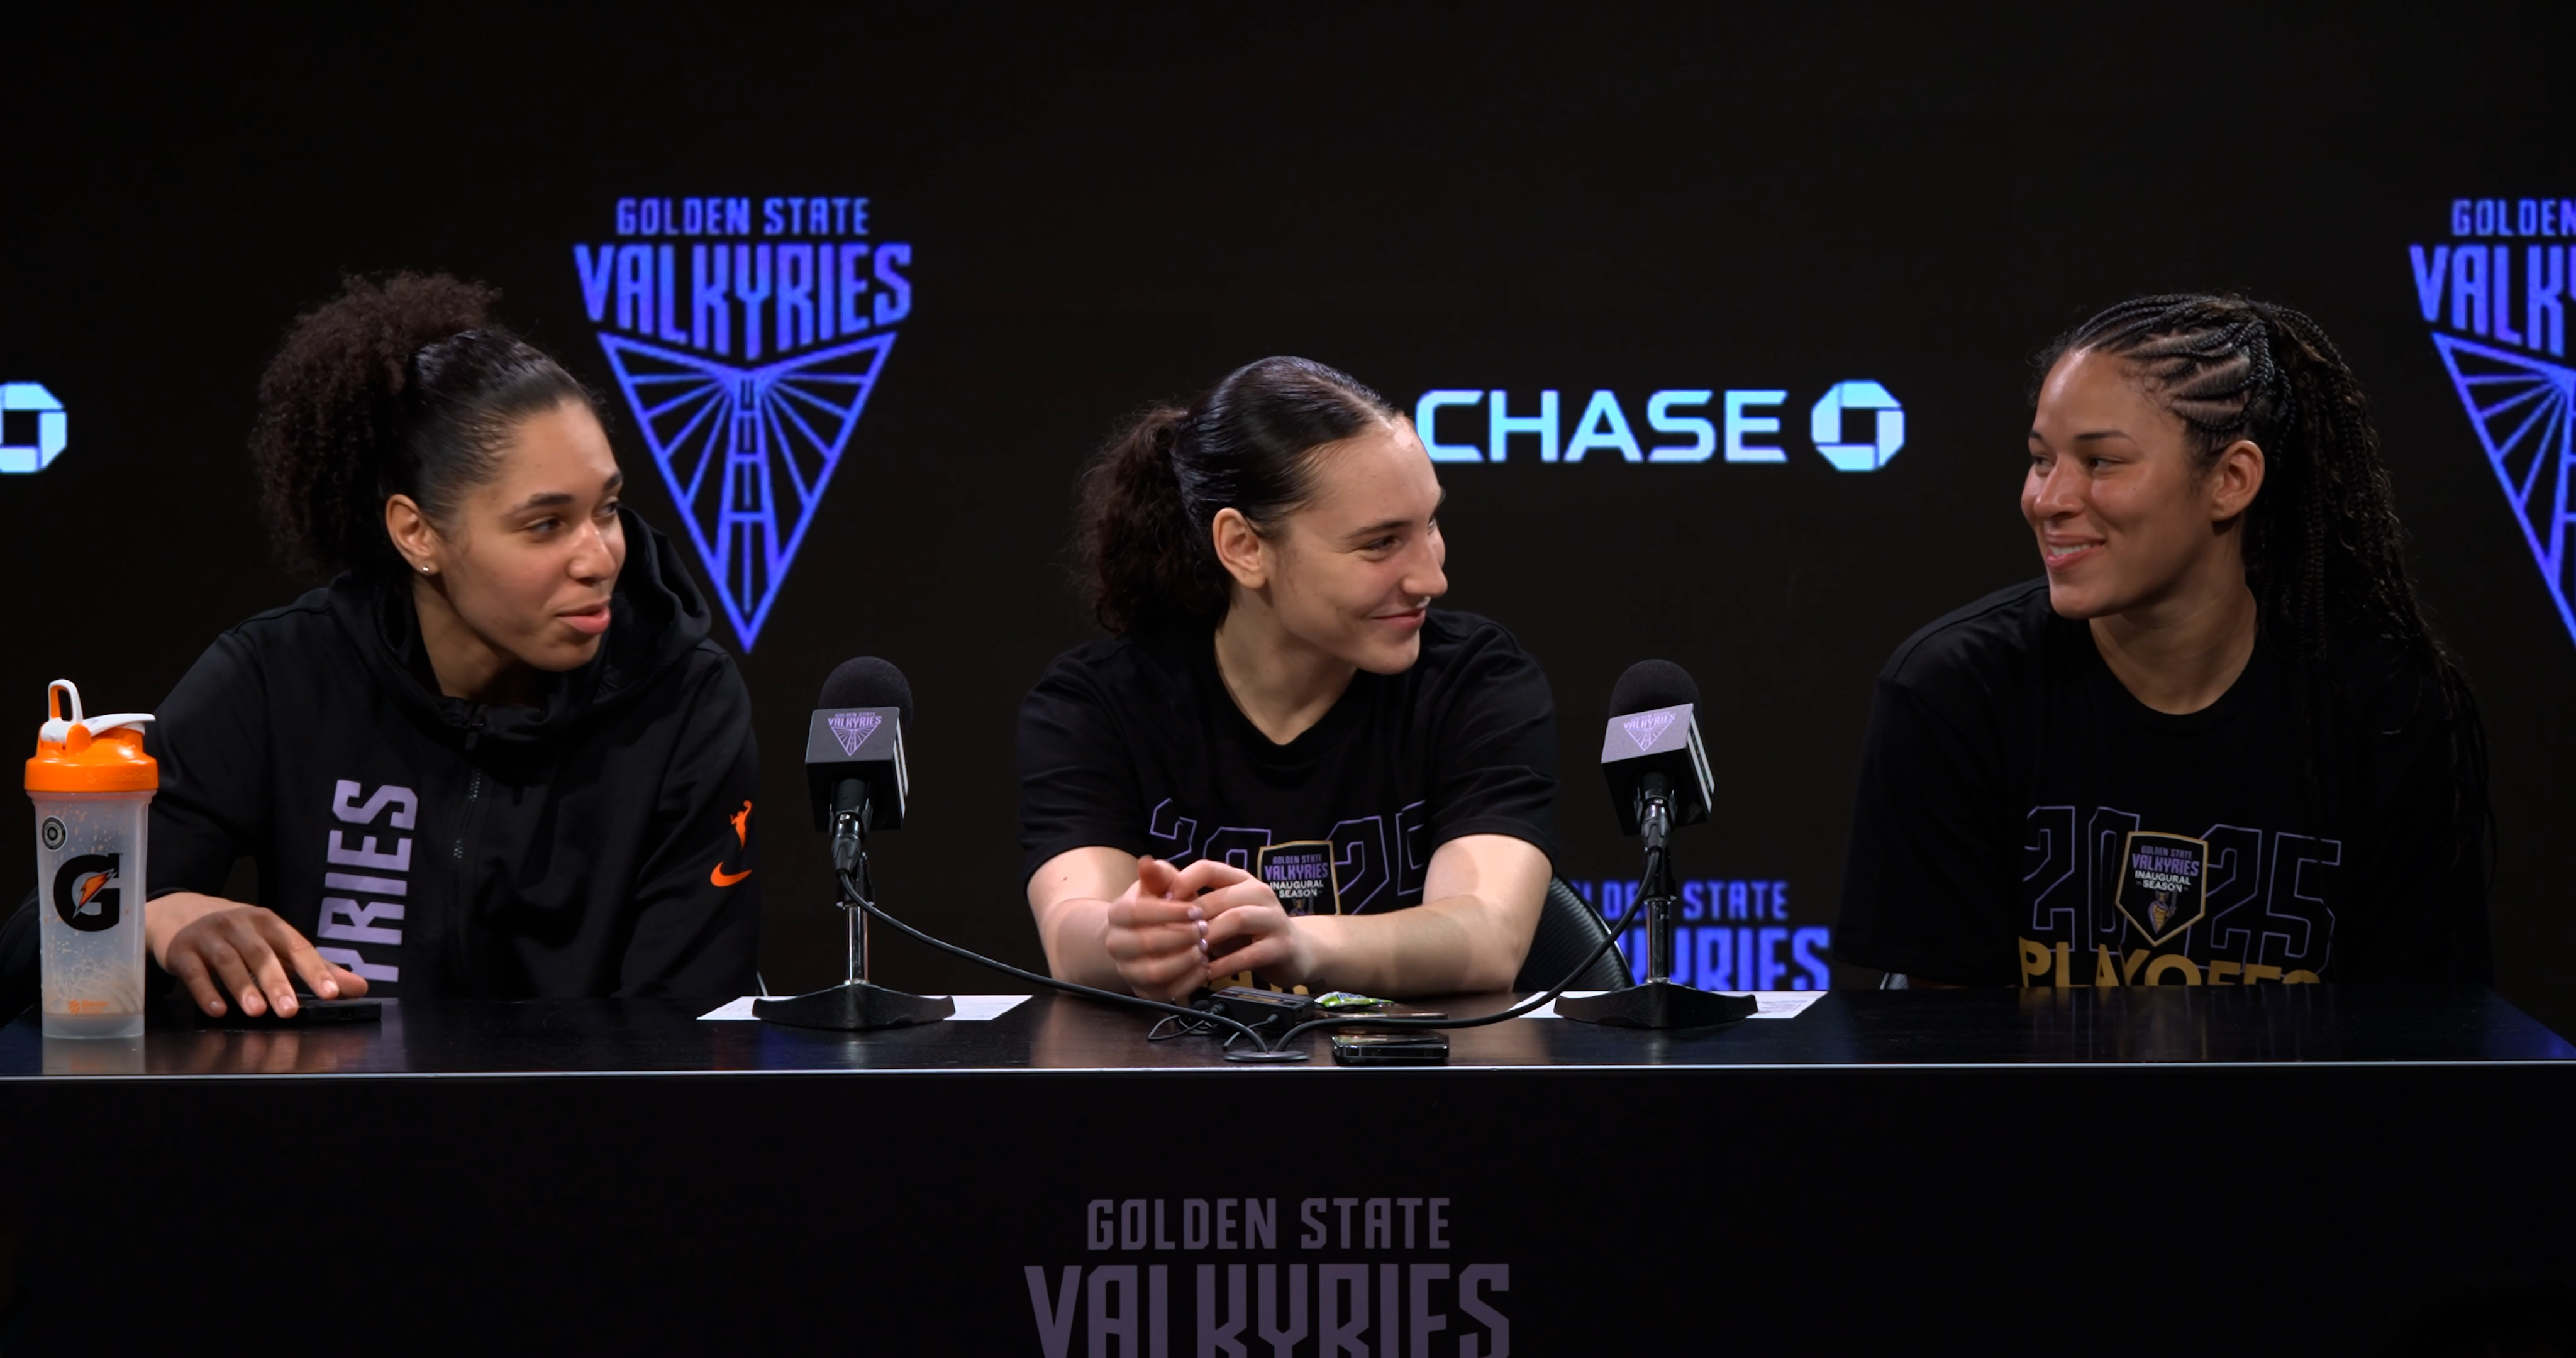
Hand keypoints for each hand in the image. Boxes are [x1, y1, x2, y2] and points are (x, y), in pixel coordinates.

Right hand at [146, 892, 367, 1017]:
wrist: (178, 912)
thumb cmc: (238, 933)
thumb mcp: (275, 943)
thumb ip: (315, 967)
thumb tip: (358, 988)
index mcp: (270, 923)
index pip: (297, 946)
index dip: (315, 970)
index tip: (331, 993)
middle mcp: (241, 925)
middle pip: (262, 955)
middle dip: (277, 983)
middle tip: (290, 1011)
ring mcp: (209, 936)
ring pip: (228, 961)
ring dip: (243, 987)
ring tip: (256, 1011)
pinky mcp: (181, 950)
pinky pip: (194, 971)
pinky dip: (205, 991)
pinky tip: (217, 1010)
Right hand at [1101, 858, 1212, 1001]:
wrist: (1146, 937)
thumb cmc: (1159, 906)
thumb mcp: (1159, 886)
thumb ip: (1157, 875)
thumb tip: (1147, 861)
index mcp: (1116, 914)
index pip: (1137, 912)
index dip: (1170, 912)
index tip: (1196, 910)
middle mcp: (1116, 945)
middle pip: (1146, 944)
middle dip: (1181, 936)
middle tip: (1205, 929)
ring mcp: (1128, 971)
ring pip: (1155, 972)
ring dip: (1185, 960)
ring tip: (1204, 948)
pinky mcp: (1144, 992)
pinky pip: (1166, 992)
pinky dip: (1189, 981)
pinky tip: (1203, 966)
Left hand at [1171, 860, 1316, 987]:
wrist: (1297, 952)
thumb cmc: (1247, 932)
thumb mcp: (1217, 911)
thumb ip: (1186, 893)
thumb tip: (1146, 867)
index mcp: (1240, 879)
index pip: (1207, 868)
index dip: (1182, 883)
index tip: (1161, 904)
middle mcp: (1259, 892)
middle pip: (1219, 897)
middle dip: (1191, 919)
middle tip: (1168, 938)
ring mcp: (1274, 918)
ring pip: (1236, 919)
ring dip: (1208, 938)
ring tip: (1189, 954)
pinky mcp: (1282, 946)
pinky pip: (1249, 954)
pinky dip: (1224, 964)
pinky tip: (1207, 974)